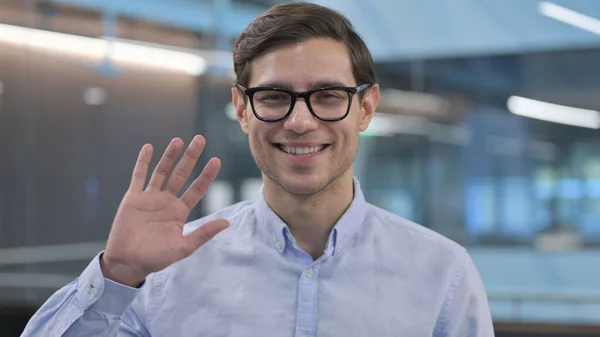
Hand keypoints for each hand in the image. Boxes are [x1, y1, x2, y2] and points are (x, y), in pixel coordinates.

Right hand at [101, 135, 228, 286]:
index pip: (197, 189)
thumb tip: (227, 223)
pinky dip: (143, 162)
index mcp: (179, 212)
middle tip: (200, 139)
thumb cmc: (156, 258)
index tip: (216, 161)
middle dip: (191, 157)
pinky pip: (139, 176)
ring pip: (162, 171)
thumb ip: (204, 233)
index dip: (206, 175)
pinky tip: (149, 147)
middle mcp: (166, 201)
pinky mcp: (133, 198)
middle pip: (181, 174)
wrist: (128, 263)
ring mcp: (150, 197)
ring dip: (170, 156)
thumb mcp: (184, 247)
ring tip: (179, 140)